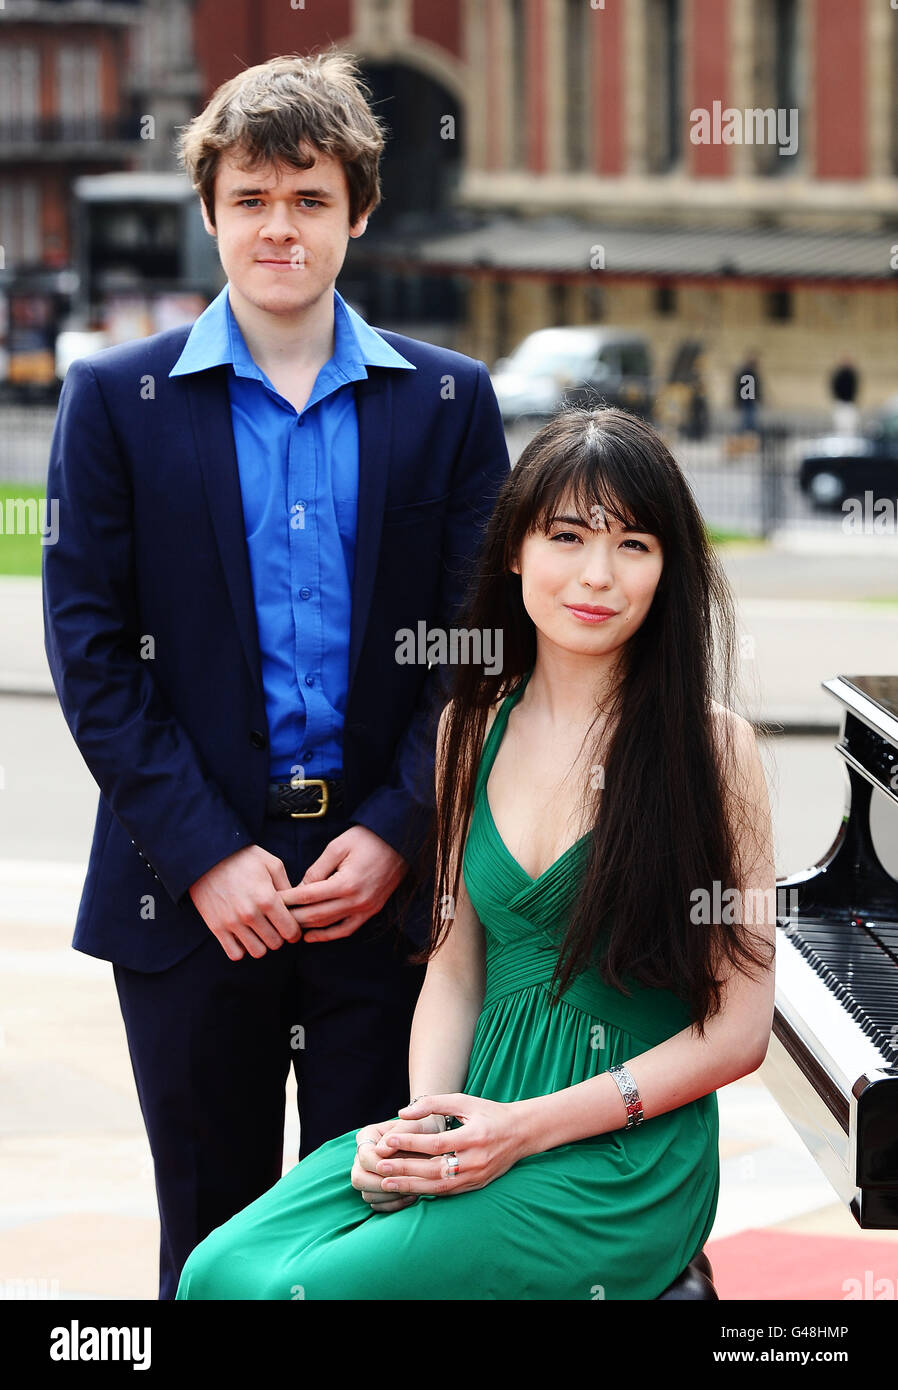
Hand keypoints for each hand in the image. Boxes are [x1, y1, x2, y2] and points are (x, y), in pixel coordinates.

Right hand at [188, 844, 301, 960]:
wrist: (207, 856)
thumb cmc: (243, 858)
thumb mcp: (272, 864)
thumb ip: (288, 886)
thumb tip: (297, 905)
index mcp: (267, 899)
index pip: (290, 931)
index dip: (295, 932)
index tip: (292, 927)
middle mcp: (250, 914)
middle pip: (275, 944)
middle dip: (279, 937)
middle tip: (275, 927)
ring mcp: (232, 923)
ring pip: (257, 952)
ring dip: (262, 944)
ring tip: (259, 932)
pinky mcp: (216, 927)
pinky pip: (235, 954)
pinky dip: (242, 949)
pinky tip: (244, 936)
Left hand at [279, 825, 408, 942]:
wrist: (401, 842)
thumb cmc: (368, 839)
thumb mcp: (338, 847)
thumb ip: (318, 869)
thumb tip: (300, 888)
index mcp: (346, 883)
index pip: (308, 896)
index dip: (288, 899)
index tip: (271, 899)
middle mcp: (356, 900)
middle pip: (315, 915)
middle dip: (292, 916)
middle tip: (273, 916)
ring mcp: (366, 909)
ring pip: (329, 925)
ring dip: (306, 928)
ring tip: (287, 926)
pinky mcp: (372, 911)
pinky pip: (347, 929)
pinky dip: (328, 935)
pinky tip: (312, 936)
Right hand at [351, 1115, 443, 1213]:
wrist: (433, 1141)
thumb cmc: (425, 1129)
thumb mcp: (416, 1125)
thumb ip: (400, 1134)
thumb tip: (380, 1151)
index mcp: (367, 1136)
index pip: (364, 1157)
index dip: (380, 1166)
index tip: (400, 1170)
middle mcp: (362, 1156)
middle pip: (358, 1178)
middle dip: (382, 1185)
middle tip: (406, 1185)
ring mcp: (367, 1175)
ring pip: (367, 1195)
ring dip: (390, 1197)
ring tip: (412, 1190)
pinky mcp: (375, 1190)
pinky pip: (377, 1205)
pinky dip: (394, 1204)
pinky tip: (412, 1196)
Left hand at [371, 1094, 529, 1197]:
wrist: (521, 1133)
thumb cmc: (490, 1113)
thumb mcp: (465, 1101)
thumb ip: (434, 1104)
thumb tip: (403, 1112)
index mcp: (474, 1137)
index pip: (436, 1144)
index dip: (410, 1143)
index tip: (388, 1140)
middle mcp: (475, 1160)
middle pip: (433, 1169)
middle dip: (404, 1168)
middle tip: (379, 1166)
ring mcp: (476, 1176)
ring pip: (438, 1186)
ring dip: (410, 1185)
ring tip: (385, 1182)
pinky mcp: (475, 1186)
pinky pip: (447, 1192)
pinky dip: (425, 1191)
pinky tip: (407, 1189)